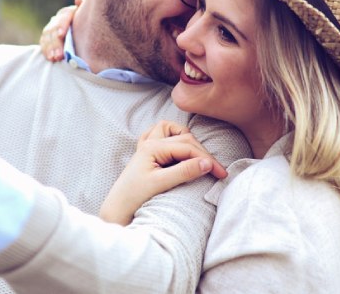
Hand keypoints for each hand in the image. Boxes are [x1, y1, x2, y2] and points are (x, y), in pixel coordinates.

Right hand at [40, 0, 82, 60]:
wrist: (83, 31)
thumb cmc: (89, 23)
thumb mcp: (88, 16)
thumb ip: (84, 9)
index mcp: (68, 13)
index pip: (63, 17)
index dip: (61, 25)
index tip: (62, 34)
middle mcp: (57, 20)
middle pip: (53, 30)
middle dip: (56, 43)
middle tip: (59, 54)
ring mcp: (51, 29)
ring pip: (47, 38)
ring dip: (50, 49)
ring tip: (54, 58)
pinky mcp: (47, 39)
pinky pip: (44, 44)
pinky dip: (46, 51)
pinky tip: (49, 58)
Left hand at [99, 121, 226, 224]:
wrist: (118, 209)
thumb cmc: (135, 197)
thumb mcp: (161, 184)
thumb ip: (184, 171)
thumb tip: (207, 164)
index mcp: (152, 147)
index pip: (188, 148)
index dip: (207, 160)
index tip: (221, 174)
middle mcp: (150, 142)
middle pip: (185, 139)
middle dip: (202, 153)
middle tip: (217, 171)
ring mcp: (147, 146)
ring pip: (171, 130)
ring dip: (186, 138)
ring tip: (199, 156)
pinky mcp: (146, 154)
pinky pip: (159, 136)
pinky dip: (171, 137)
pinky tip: (177, 149)